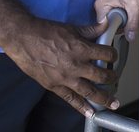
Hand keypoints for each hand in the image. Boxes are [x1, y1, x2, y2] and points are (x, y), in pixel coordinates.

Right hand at [0, 17, 119, 117]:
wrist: (24, 39)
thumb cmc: (45, 32)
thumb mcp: (71, 28)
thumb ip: (90, 30)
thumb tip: (105, 24)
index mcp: (81, 49)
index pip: (106, 54)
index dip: (113, 56)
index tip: (113, 57)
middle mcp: (75, 65)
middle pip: (101, 76)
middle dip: (111, 78)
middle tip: (114, 79)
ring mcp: (65, 78)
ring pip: (90, 91)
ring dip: (103, 98)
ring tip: (112, 103)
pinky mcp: (54, 86)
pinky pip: (71, 99)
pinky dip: (82, 107)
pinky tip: (90, 113)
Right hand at [89, 0, 138, 41]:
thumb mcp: (135, 5)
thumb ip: (133, 23)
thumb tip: (130, 37)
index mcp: (101, 6)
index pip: (103, 28)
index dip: (114, 31)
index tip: (123, 29)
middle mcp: (100, 6)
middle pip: (109, 25)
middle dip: (122, 24)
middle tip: (130, 16)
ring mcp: (104, 5)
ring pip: (114, 21)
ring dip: (124, 19)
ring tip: (131, 10)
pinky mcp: (109, 4)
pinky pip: (115, 15)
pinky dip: (124, 14)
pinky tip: (129, 9)